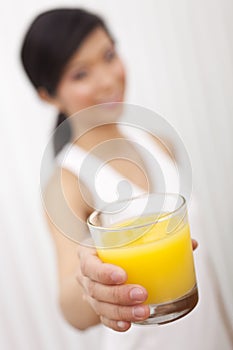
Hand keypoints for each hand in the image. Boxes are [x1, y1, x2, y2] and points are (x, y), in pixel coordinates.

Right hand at [76, 238, 197, 331]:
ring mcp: (91, 292)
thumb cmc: (113, 246)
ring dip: (122, 311)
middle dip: (119, 295)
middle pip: (96, 289)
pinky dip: (115, 323)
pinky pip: (103, 318)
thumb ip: (155, 238)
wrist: (97, 259)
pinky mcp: (99, 306)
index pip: (89, 264)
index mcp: (89, 253)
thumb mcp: (126, 238)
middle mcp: (87, 275)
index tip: (123, 275)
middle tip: (141, 294)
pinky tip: (128, 325)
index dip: (103, 272)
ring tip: (143, 311)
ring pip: (100, 306)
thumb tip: (190, 243)